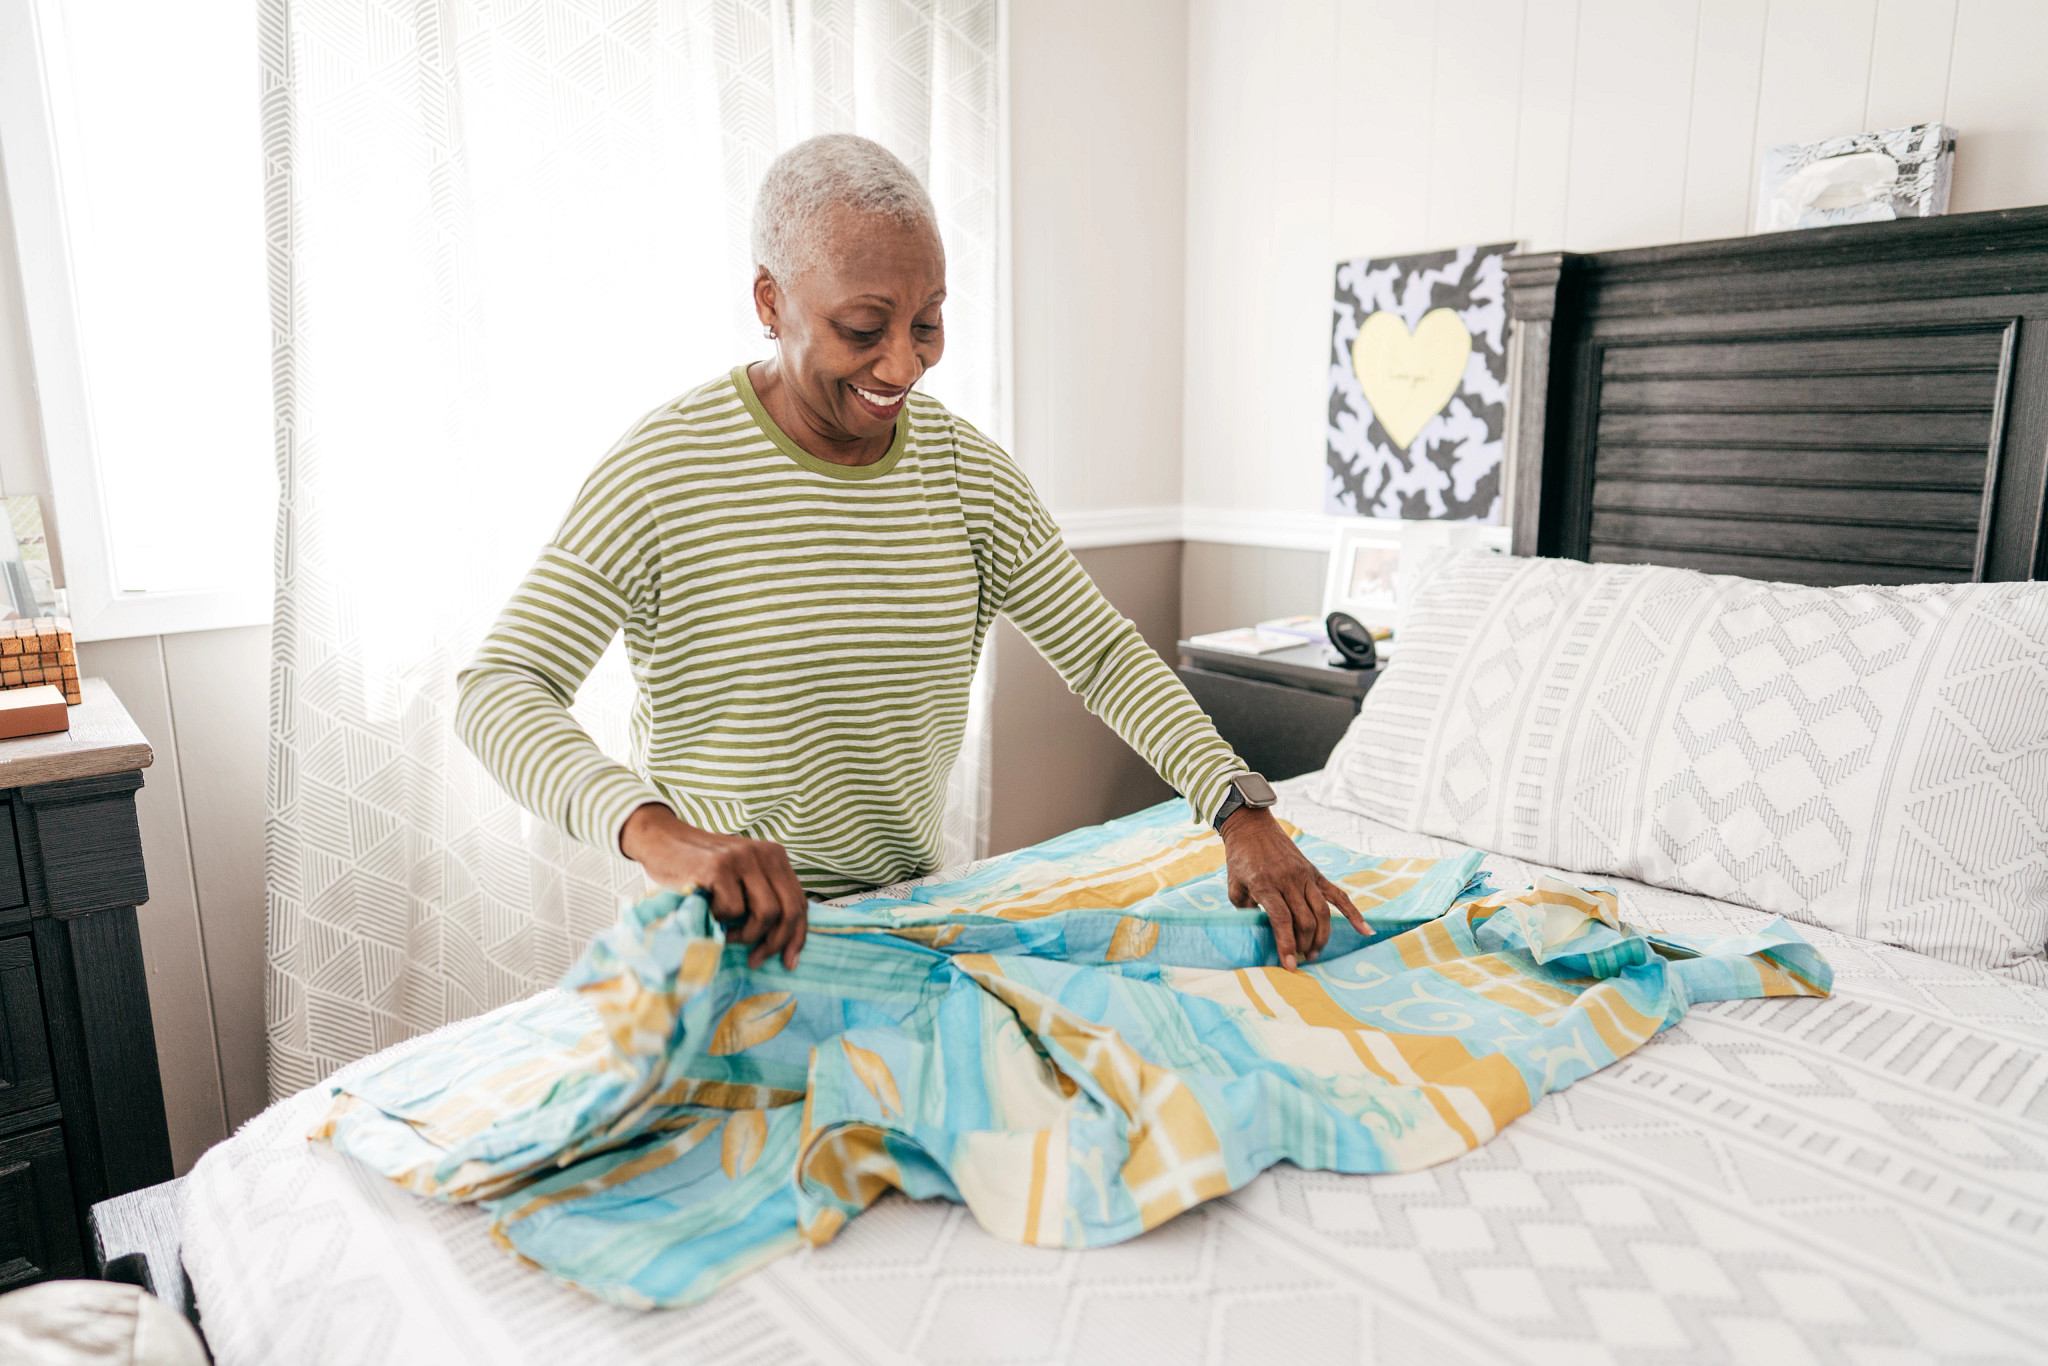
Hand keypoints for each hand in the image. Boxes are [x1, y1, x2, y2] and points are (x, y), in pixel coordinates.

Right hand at [620, 804, 808, 969]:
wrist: (661, 841)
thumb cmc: (701, 868)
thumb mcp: (740, 876)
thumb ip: (762, 896)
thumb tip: (784, 940)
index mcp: (775, 857)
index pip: (800, 902)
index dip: (798, 936)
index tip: (790, 962)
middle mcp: (765, 854)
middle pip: (789, 910)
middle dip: (775, 942)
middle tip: (755, 960)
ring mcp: (743, 858)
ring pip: (766, 913)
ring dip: (747, 934)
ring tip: (728, 933)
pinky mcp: (719, 867)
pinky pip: (733, 909)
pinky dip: (720, 920)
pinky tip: (707, 910)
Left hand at [1220, 806, 1367, 970]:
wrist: (1252, 827)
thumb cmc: (1240, 859)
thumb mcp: (1234, 887)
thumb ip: (1247, 911)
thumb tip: (1263, 932)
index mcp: (1266, 884)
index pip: (1282, 920)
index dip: (1287, 944)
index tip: (1290, 964)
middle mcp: (1289, 880)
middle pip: (1305, 919)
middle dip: (1304, 944)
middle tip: (1300, 958)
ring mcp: (1305, 876)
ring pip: (1322, 912)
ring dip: (1322, 937)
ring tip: (1315, 953)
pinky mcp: (1315, 872)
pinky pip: (1338, 895)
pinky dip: (1353, 913)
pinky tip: (1365, 930)